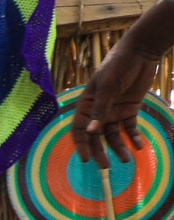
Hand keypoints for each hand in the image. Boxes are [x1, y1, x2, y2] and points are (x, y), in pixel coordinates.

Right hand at [72, 43, 154, 169]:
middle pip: (97, 136)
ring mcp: (115, 110)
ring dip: (119, 147)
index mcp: (86, 105)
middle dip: (101, 151)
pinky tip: (139, 146)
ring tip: (127, 159)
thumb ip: (100, 110)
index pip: (80, 129)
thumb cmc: (117, 66)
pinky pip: (130, 127)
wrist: (140, 52)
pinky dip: (134, 137)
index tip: (87, 159)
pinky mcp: (131, 108)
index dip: (82, 145)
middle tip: (105, 167)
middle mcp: (99, 111)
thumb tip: (91, 132)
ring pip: (114, 135)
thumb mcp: (107, 87)